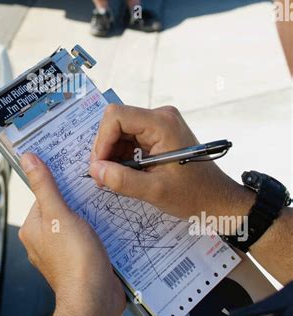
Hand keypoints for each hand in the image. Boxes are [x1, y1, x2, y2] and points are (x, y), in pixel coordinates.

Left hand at [19, 153, 125, 315]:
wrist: (95, 300)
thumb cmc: (74, 262)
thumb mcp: (58, 214)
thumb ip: (44, 186)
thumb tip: (28, 160)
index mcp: (32, 229)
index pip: (44, 195)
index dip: (60, 184)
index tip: (75, 175)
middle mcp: (44, 242)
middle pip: (62, 209)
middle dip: (78, 201)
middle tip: (95, 190)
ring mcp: (63, 254)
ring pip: (77, 225)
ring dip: (91, 218)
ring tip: (105, 209)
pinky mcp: (81, 263)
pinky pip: (89, 240)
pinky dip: (99, 233)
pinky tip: (110, 229)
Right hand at [89, 104, 251, 224]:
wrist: (218, 199)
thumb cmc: (194, 195)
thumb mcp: (155, 191)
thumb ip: (122, 180)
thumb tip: (95, 170)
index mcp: (162, 123)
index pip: (116, 116)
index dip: (102, 140)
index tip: (100, 166)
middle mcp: (160, 116)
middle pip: (116, 122)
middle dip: (105, 149)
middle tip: (103, 177)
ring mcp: (159, 124)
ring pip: (120, 131)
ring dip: (112, 155)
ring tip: (114, 179)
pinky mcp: (158, 134)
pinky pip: (130, 138)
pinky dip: (122, 156)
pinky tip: (125, 174)